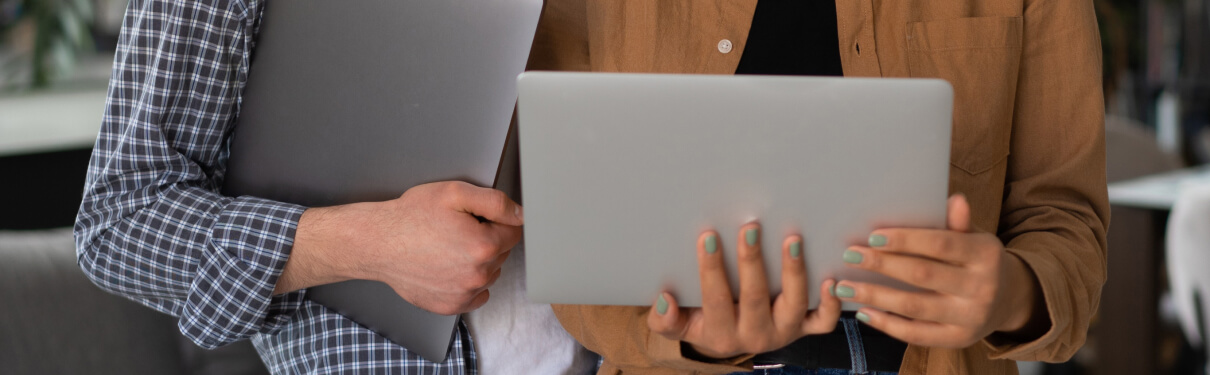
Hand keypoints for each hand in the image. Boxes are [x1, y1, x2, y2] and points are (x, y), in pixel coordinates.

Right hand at [279, 181, 523, 314]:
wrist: (378, 242)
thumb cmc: (412, 216)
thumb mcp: (454, 193)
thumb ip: (495, 202)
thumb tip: (521, 214)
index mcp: (483, 246)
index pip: (514, 231)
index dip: (496, 220)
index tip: (475, 217)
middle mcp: (477, 275)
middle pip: (502, 253)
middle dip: (487, 239)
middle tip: (457, 229)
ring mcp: (464, 294)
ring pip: (489, 273)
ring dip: (478, 261)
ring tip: (449, 247)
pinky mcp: (450, 306)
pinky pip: (476, 295)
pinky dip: (468, 283)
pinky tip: (448, 267)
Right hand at [647, 223, 842, 358]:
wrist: (728, 340)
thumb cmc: (701, 322)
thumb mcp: (677, 326)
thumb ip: (665, 318)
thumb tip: (664, 299)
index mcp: (722, 335)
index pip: (716, 299)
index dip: (711, 269)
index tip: (708, 236)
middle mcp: (756, 336)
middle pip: (755, 298)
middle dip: (752, 262)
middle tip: (749, 228)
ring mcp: (784, 331)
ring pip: (794, 305)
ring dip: (794, 272)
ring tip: (791, 241)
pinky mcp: (805, 328)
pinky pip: (825, 322)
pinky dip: (832, 303)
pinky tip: (829, 277)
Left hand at [835, 194, 1043, 347]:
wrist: (1007, 300)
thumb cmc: (976, 260)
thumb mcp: (974, 238)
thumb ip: (958, 224)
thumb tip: (955, 200)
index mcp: (986, 254)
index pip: (941, 244)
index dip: (906, 240)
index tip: (872, 236)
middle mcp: (981, 287)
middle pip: (922, 274)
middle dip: (882, 264)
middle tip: (850, 255)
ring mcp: (970, 317)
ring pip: (914, 306)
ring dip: (875, 295)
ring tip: (845, 287)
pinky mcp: (957, 339)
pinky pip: (916, 333)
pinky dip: (887, 324)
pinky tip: (863, 312)